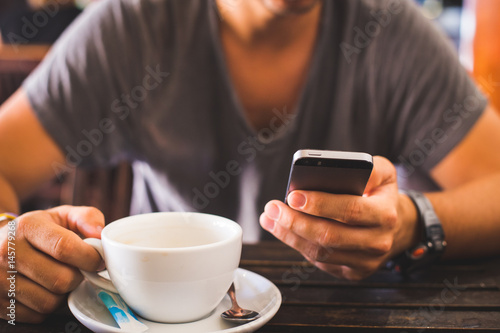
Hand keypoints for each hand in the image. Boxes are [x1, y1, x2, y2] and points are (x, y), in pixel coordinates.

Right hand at [0, 206, 103, 322]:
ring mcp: (0, 279)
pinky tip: (47, 290)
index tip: (99, 261)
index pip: (64, 248)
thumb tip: (99, 233)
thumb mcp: (63, 215)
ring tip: (62, 278)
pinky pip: (37, 315)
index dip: (89, 258)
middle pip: (60, 279)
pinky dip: (49, 307)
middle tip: (79, 270)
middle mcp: (8, 252)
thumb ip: (87, 218)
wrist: (3, 243)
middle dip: (78, 277)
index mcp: (27, 227)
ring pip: (49, 302)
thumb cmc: (41, 230)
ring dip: (64, 294)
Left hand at [260, 156, 417, 279]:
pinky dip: (297, 245)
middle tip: (273, 208)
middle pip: (329, 236)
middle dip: (295, 222)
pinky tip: (282, 230)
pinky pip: (320, 262)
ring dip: (289, 235)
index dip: (320, 204)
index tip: (293, 195)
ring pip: (320, 252)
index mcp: (385, 214)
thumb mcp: (384, 173)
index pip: (350, 210)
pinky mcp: (352, 273)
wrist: (397, 226)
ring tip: (269, 218)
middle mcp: (378, 241)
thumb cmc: (381, 195)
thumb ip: (368, 168)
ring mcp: (365, 262)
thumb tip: (338, 169)